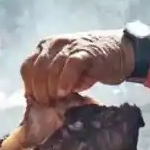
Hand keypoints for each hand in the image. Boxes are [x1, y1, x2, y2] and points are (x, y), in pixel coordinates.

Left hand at [20, 30, 134, 103]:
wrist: (122, 53)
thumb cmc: (92, 65)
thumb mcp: (67, 71)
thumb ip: (52, 80)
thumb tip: (40, 101)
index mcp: (46, 46)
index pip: (27, 68)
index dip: (30, 87)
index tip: (36, 102)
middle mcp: (55, 43)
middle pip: (37, 70)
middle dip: (40, 91)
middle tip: (48, 106)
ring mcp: (70, 46)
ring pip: (51, 69)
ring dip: (51, 89)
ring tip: (57, 102)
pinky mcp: (86, 52)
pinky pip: (70, 66)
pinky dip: (65, 81)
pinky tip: (65, 92)